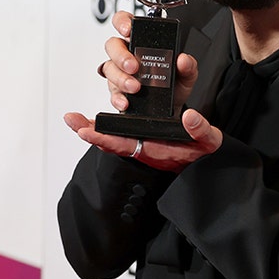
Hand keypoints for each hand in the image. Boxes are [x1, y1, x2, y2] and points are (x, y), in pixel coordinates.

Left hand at [63, 108, 222, 172]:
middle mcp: (144, 147)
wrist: (208, 161)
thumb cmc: (205, 152)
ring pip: (113, 137)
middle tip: (70, 119)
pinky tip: (95, 121)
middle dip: (90, 130)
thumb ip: (200, 129)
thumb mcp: (208, 140)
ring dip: (94, 128)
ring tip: (74, 119)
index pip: (125, 144)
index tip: (86, 131)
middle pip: (111, 141)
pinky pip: (122, 133)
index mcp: (155, 150)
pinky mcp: (145, 137)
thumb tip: (189, 116)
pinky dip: (106, 127)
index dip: (104, 138)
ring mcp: (143, 143)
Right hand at [98, 11, 197, 111]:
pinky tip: (126, 101)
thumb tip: (183, 59)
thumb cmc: (174, 85)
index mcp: (142, 42)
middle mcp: (128, 54)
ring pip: (109, 68)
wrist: (171, 108)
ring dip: (121, 78)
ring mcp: (120, 72)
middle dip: (121, 55)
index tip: (128, 30)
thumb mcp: (186, 74)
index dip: (122, 22)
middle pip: (113, 45)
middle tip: (135, 66)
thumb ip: (189, 66)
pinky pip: (112, 92)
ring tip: (135, 87)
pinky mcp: (117, 91)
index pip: (125, 22)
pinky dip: (118, 97)